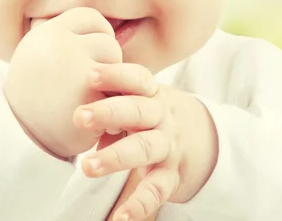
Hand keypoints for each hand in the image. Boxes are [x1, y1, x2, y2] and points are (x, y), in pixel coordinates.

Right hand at [4, 7, 122, 158]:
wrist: (20, 140)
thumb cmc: (36, 96)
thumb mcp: (41, 55)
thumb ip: (71, 38)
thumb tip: (110, 26)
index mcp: (46, 34)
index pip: (90, 17)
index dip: (97, 34)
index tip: (89, 54)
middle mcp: (59, 46)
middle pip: (108, 42)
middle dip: (105, 63)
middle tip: (85, 84)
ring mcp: (76, 70)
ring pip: (117, 66)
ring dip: (112, 84)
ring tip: (88, 99)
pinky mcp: (91, 97)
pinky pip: (120, 92)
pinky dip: (113, 106)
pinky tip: (95, 117)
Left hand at [73, 63, 218, 220]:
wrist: (204, 136)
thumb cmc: (155, 114)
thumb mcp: (142, 100)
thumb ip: (115, 101)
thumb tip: (78, 110)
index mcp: (152, 95)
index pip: (137, 80)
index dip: (116, 75)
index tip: (90, 75)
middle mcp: (162, 117)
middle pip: (138, 111)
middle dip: (109, 112)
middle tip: (79, 117)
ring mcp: (168, 146)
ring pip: (145, 148)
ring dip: (117, 156)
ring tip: (88, 166)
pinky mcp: (171, 175)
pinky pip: (156, 189)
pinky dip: (139, 205)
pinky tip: (119, 218)